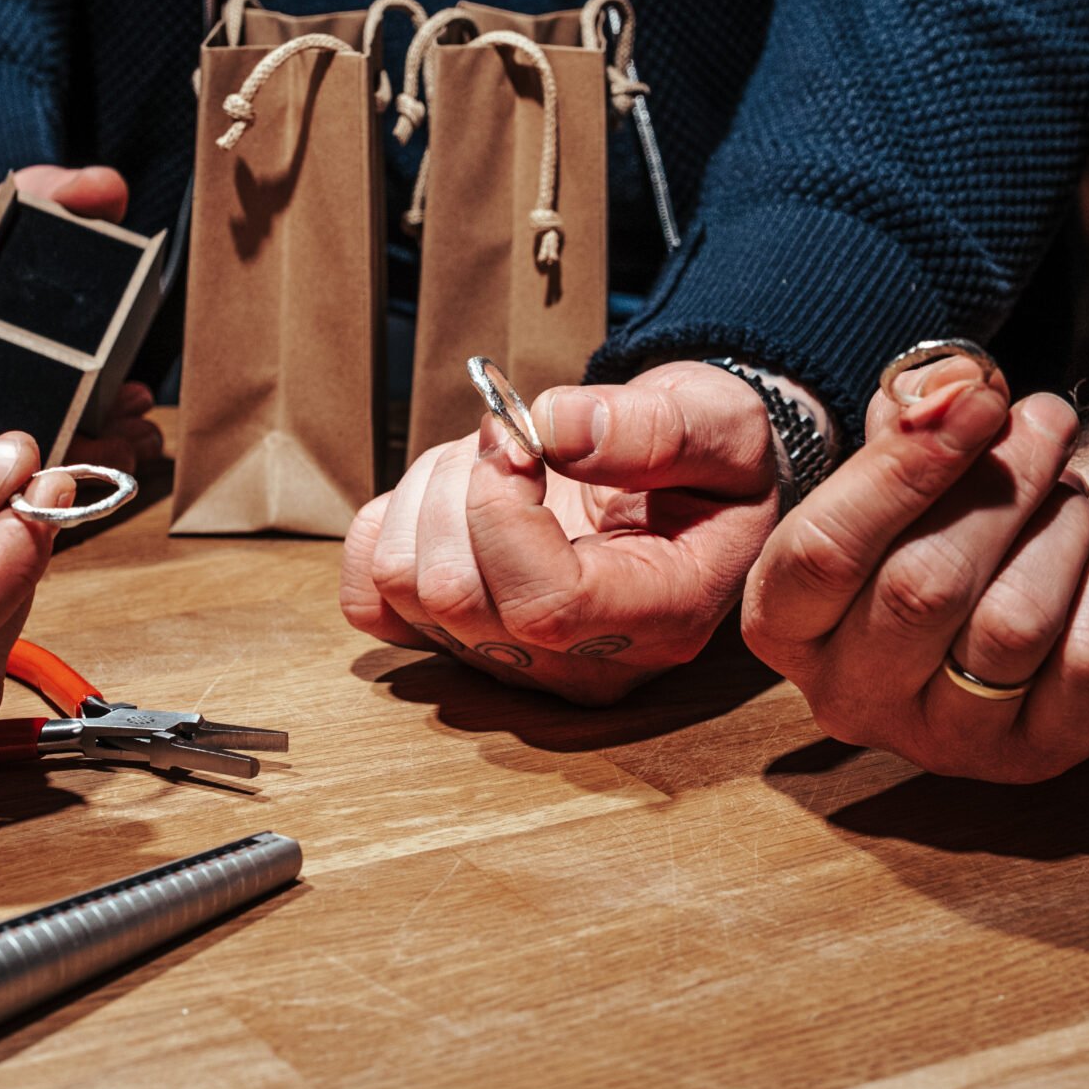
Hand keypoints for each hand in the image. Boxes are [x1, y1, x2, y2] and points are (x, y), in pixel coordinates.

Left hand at [340, 361, 780, 703]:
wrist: (684, 481)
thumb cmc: (706, 458)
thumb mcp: (719, 425)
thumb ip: (656, 428)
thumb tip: (557, 427)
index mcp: (659, 615)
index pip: (543, 604)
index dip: (501, 510)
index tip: (519, 437)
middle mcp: (581, 663)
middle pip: (456, 596)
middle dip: (460, 484)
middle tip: (510, 433)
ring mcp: (512, 660)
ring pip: (403, 586)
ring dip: (426, 493)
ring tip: (488, 458)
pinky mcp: (457, 639)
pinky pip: (369, 601)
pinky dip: (385, 528)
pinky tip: (443, 496)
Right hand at [741, 356, 1088, 781]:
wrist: (1027, 590)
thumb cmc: (947, 519)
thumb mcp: (906, 463)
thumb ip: (910, 418)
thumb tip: (948, 388)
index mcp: (784, 623)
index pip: (823, 552)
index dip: (906, 467)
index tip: (980, 398)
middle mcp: (848, 697)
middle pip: (923, 587)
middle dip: (1003, 484)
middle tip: (1048, 421)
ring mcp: (940, 742)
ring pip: (1012, 626)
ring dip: (1062, 531)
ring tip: (1070, 498)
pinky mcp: (1033, 760)